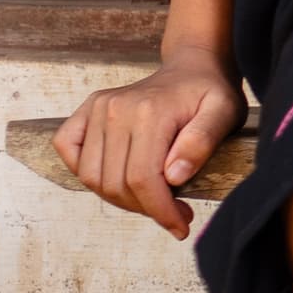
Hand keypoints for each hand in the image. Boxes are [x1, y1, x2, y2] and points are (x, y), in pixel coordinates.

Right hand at [54, 53, 244, 237]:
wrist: (193, 67)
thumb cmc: (211, 92)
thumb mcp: (225, 113)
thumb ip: (202, 142)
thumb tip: (173, 177)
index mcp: (150, 112)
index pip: (142, 179)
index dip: (159, 211)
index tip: (180, 226)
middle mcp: (115, 109)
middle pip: (114, 183)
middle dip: (145, 208)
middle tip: (174, 211)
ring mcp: (97, 108)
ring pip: (91, 176)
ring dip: (119, 198)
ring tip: (152, 197)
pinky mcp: (86, 110)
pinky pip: (68, 150)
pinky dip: (86, 172)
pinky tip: (118, 177)